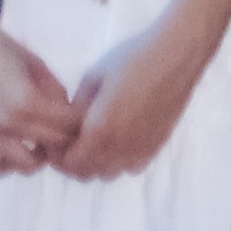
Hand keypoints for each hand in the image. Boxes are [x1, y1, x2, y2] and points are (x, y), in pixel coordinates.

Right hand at [0, 34, 80, 177]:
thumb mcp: (32, 62)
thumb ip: (54, 89)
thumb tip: (68, 113)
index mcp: (25, 99)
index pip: (68, 123)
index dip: (79, 122)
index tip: (79, 118)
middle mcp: (7, 123)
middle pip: (54, 144)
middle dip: (66, 138)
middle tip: (65, 130)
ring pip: (27, 165)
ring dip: (39, 156)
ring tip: (39, 143)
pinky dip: (7, 165)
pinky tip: (12, 150)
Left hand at [54, 25, 211, 181]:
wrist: (176, 56)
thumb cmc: (132, 59)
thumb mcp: (93, 77)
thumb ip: (77, 107)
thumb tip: (68, 125)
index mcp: (101, 130)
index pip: (71, 164)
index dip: (57, 157)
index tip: (53, 142)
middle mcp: (121, 148)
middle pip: (88, 173)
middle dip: (72, 162)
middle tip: (67, 142)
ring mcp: (141, 150)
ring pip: (109, 173)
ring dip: (95, 164)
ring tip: (91, 141)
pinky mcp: (157, 146)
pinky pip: (131, 167)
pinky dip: (119, 162)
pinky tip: (117, 140)